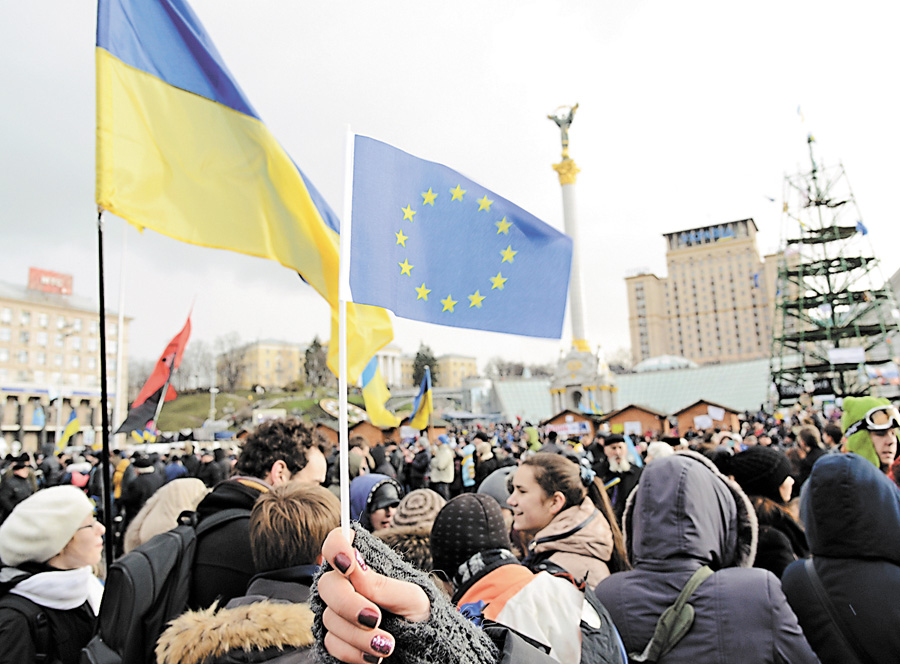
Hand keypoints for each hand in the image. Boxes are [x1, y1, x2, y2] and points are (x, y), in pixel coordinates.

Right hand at [318, 528, 430, 662]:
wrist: (424, 649)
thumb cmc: (419, 615)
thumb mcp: (411, 596)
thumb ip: (381, 583)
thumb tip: (354, 563)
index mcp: (364, 564)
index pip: (337, 542)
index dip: (336, 547)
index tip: (348, 564)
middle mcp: (347, 585)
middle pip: (327, 584)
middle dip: (349, 604)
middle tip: (375, 618)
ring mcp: (339, 612)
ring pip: (330, 618)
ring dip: (359, 635)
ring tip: (387, 645)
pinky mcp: (337, 638)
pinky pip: (332, 643)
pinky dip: (354, 652)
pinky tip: (374, 657)